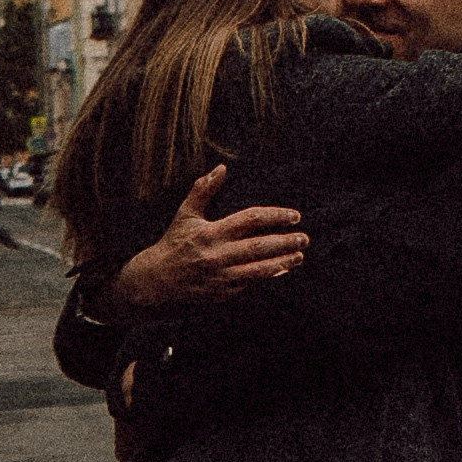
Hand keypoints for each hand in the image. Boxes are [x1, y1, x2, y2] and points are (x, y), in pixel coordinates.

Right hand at [105, 168, 307, 315]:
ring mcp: (222, 276)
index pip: (249, 220)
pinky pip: (251, 283)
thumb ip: (203, 190)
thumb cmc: (173, 243)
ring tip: (300, 255)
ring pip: (259, 269)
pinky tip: (282, 269)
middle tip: (304, 237)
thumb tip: (222, 168)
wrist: (156, 282)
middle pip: (259, 246)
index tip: (293, 215)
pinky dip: (268, 276)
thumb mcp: (185, 214)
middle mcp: (217, 255)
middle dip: (285, 241)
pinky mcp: (223, 293)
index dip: (274, 216)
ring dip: (282, 262)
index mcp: (210, 232)